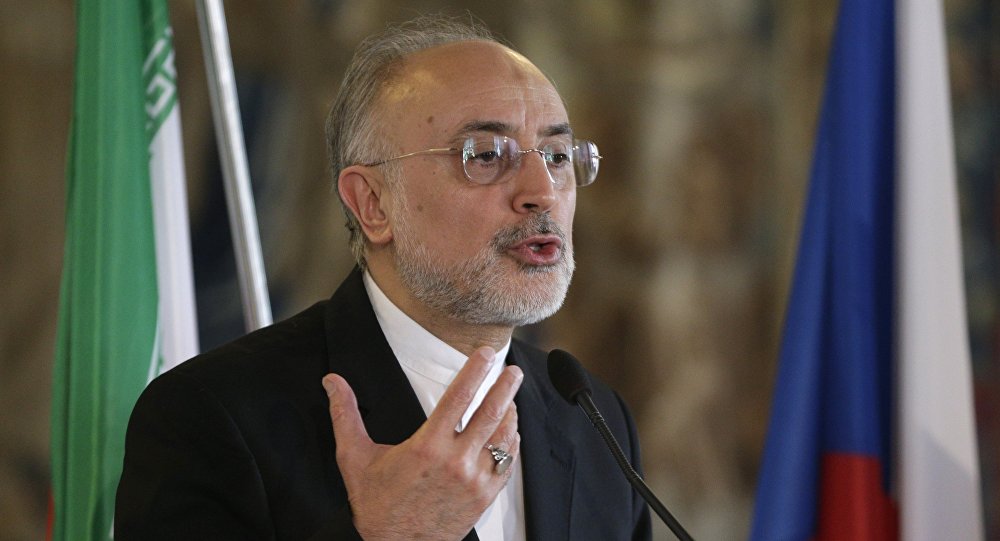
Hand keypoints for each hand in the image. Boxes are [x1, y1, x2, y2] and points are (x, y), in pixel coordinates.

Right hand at [322, 346, 522, 539]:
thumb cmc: (377, 506)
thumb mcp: (355, 458)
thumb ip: (345, 415)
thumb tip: (332, 382)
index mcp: (427, 447)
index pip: (458, 398)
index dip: (475, 371)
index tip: (485, 354)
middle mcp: (456, 462)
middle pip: (491, 413)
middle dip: (505, 387)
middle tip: (513, 371)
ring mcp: (474, 480)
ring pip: (503, 438)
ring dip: (510, 414)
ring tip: (511, 398)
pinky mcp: (484, 497)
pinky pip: (507, 464)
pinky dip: (512, 444)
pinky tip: (510, 432)